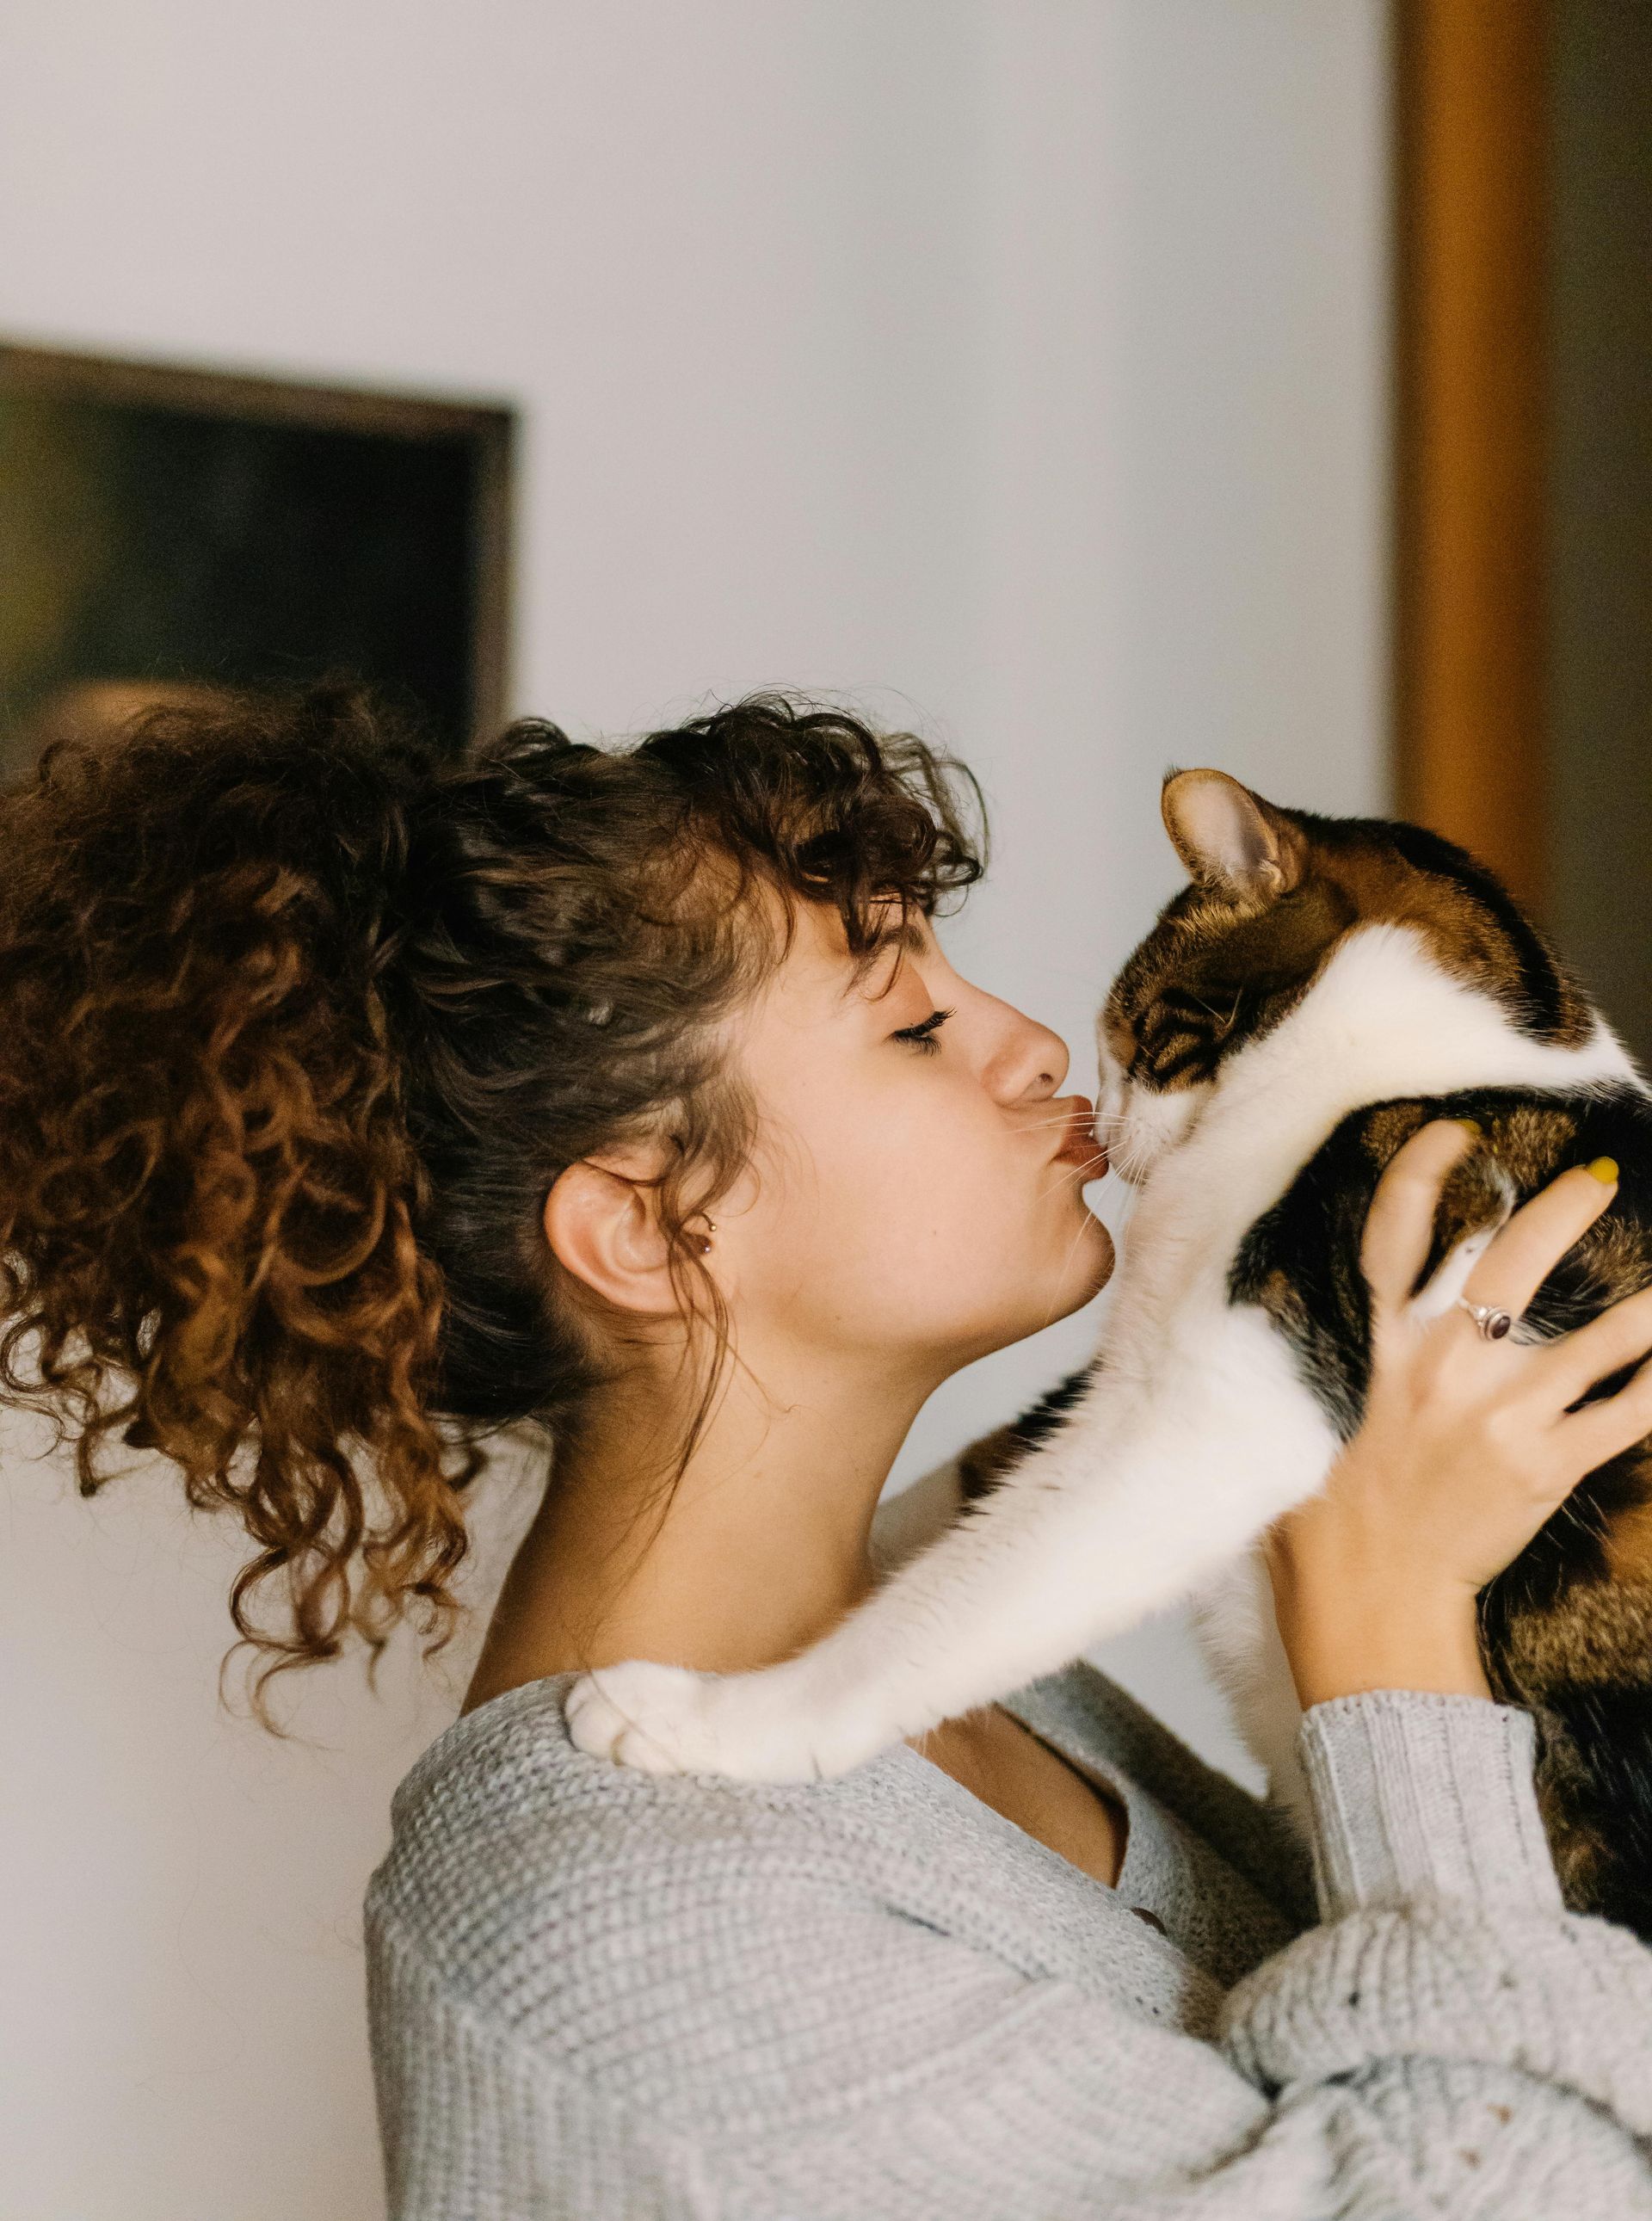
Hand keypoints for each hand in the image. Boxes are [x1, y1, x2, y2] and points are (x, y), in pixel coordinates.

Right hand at [1264, 1118, 1651, 1709]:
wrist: (1370, 1601)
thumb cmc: (1325, 1518)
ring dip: (1645, 1304)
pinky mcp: (1548, 1467)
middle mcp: (1441, 1366)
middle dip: (1561, 1211)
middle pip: (1510, 1265)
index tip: (1456, 1134)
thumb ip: (1332, 1359)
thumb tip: (1331, 1313)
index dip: (1424, 1175)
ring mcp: (1502, 1416)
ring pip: (1597, 1338)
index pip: (1394, 1238)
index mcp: (1375, 1347)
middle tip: (1598, 1178)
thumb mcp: (1306, 1417)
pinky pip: (1625, 1413)